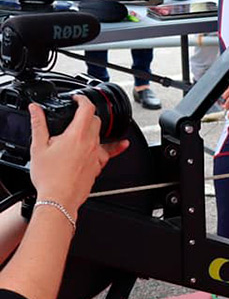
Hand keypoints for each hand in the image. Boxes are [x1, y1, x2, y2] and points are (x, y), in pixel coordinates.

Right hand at [29, 97, 128, 216]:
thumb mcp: (38, 147)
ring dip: (94, 130)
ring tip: (86, 129)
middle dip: (86, 115)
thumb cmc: (49, 178)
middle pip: (95, 120)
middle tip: (75, 116)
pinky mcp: (98, 166)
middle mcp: (91, 143)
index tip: (77, 99)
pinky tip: (123, 145)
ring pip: (101, 135)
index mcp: (77, 135)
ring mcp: (96, 154)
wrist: (59, 200)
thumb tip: (36, 110)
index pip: (86, 108)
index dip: (82, 99)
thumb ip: (38, 125)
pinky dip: (114, 147)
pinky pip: (109, 153)